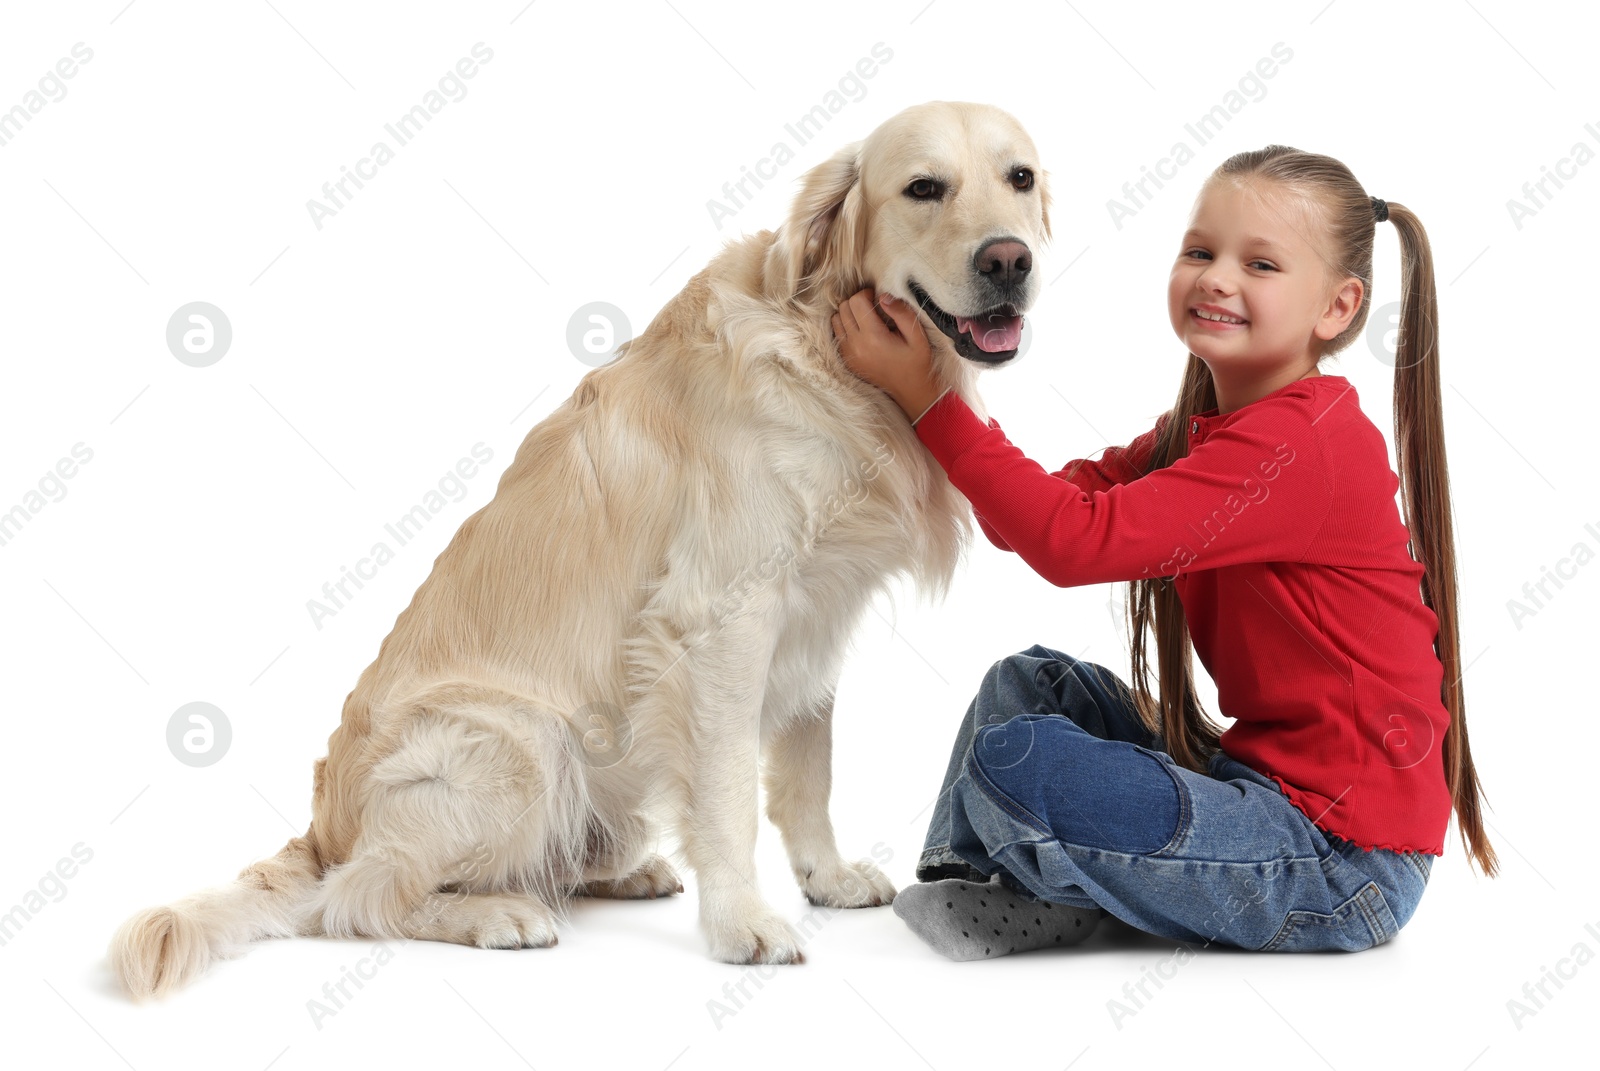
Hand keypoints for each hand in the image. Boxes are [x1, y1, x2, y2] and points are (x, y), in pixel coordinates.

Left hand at [831, 289, 944, 421]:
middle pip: (843, 308)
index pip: (856, 302)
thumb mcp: (917, 335)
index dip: (867, 294)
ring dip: (849, 314)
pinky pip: (836, 335)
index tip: (878, 300)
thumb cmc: (917, 361)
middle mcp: (856, 346)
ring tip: (866, 319)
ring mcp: (848, 354)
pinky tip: (861, 331)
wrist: (911, 390)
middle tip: (873, 308)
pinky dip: (845, 328)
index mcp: (873, 337)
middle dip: (857, 302)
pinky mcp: (847, 360)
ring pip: (836, 320)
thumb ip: (901, 312)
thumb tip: (883, 296)